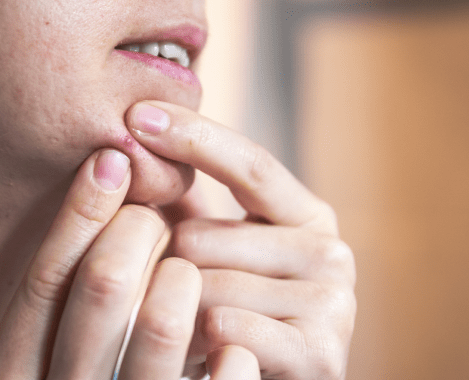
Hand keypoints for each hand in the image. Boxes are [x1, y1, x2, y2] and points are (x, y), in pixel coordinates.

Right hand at [0, 149, 260, 379]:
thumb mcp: (24, 379)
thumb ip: (23, 342)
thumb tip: (4, 303)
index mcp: (10, 377)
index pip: (43, 281)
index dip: (78, 217)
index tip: (110, 162)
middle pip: (99, 293)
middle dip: (134, 235)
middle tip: (153, 204)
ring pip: (157, 338)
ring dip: (181, 286)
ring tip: (188, 265)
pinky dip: (229, 370)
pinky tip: (237, 344)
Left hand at [126, 101, 356, 379]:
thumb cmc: (234, 316)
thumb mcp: (214, 254)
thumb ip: (186, 205)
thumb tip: (134, 138)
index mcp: (308, 216)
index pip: (248, 163)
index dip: (191, 137)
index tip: (135, 114)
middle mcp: (331, 252)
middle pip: (203, 236)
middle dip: (167, 269)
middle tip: (172, 299)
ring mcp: (334, 304)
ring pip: (204, 285)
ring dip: (175, 312)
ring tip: (187, 331)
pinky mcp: (321, 354)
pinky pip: (221, 327)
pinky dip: (196, 346)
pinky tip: (205, 357)